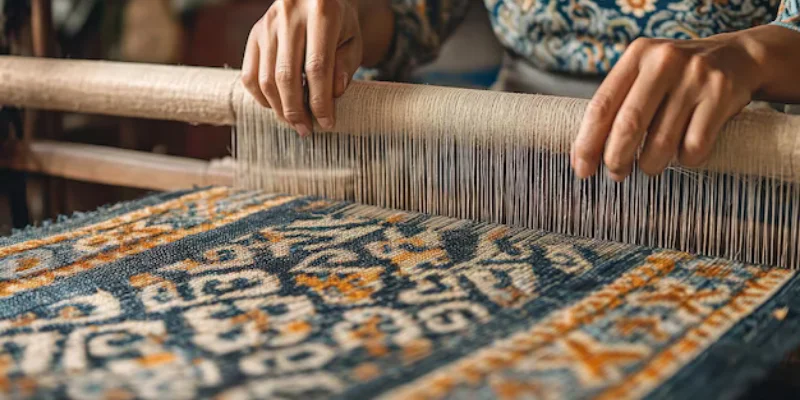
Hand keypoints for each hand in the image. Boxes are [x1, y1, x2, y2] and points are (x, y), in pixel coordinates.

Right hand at [241, 0, 363, 135]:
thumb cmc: (339, 24)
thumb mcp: (352, 39)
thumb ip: (345, 65)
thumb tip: (333, 95)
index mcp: (321, 11)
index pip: (317, 67)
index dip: (320, 101)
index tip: (326, 123)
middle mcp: (289, 14)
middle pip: (287, 76)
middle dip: (296, 110)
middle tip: (306, 130)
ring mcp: (267, 24)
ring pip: (266, 78)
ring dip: (279, 108)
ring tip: (294, 122)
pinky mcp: (254, 34)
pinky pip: (250, 75)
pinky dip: (261, 98)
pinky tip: (277, 107)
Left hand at [571, 33, 763, 180]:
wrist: (738, 57)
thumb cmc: (676, 77)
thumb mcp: (645, 73)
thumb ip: (618, 103)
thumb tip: (585, 155)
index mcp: (637, 55)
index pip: (601, 106)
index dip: (587, 143)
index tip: (582, 170)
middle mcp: (664, 61)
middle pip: (629, 125)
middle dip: (616, 159)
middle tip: (616, 174)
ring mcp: (696, 76)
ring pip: (662, 142)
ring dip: (650, 164)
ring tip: (649, 165)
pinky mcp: (722, 94)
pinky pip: (694, 146)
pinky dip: (685, 160)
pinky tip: (682, 154)